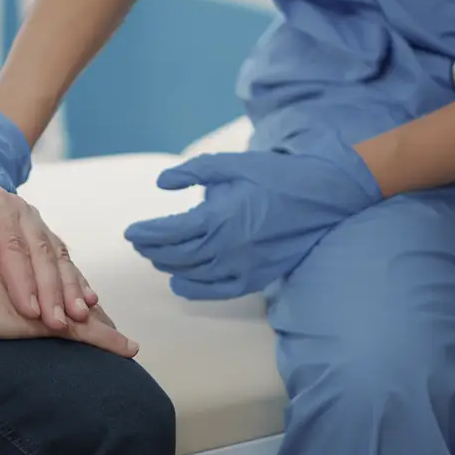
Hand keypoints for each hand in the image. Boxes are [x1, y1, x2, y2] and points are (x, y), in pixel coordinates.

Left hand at [0, 227, 137, 357]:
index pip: (12, 248)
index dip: (23, 281)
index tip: (29, 311)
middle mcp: (18, 210)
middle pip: (42, 253)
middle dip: (54, 290)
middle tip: (60, 323)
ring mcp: (31, 221)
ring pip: (57, 256)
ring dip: (72, 287)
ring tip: (81, 316)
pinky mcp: (36, 235)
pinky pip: (60, 258)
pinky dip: (75, 280)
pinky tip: (86, 303)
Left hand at [124, 144, 382, 299]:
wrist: (324, 195)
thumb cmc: (276, 176)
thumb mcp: (232, 163)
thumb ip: (193, 171)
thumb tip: (161, 182)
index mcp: (221, 217)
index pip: (171, 232)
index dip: (147, 234)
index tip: (131, 232)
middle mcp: (229, 247)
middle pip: (177, 256)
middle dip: (152, 250)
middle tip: (139, 243)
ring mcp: (243, 266)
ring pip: (192, 275)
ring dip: (168, 266)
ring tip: (155, 256)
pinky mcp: (256, 278)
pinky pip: (216, 291)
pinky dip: (193, 289)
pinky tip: (179, 281)